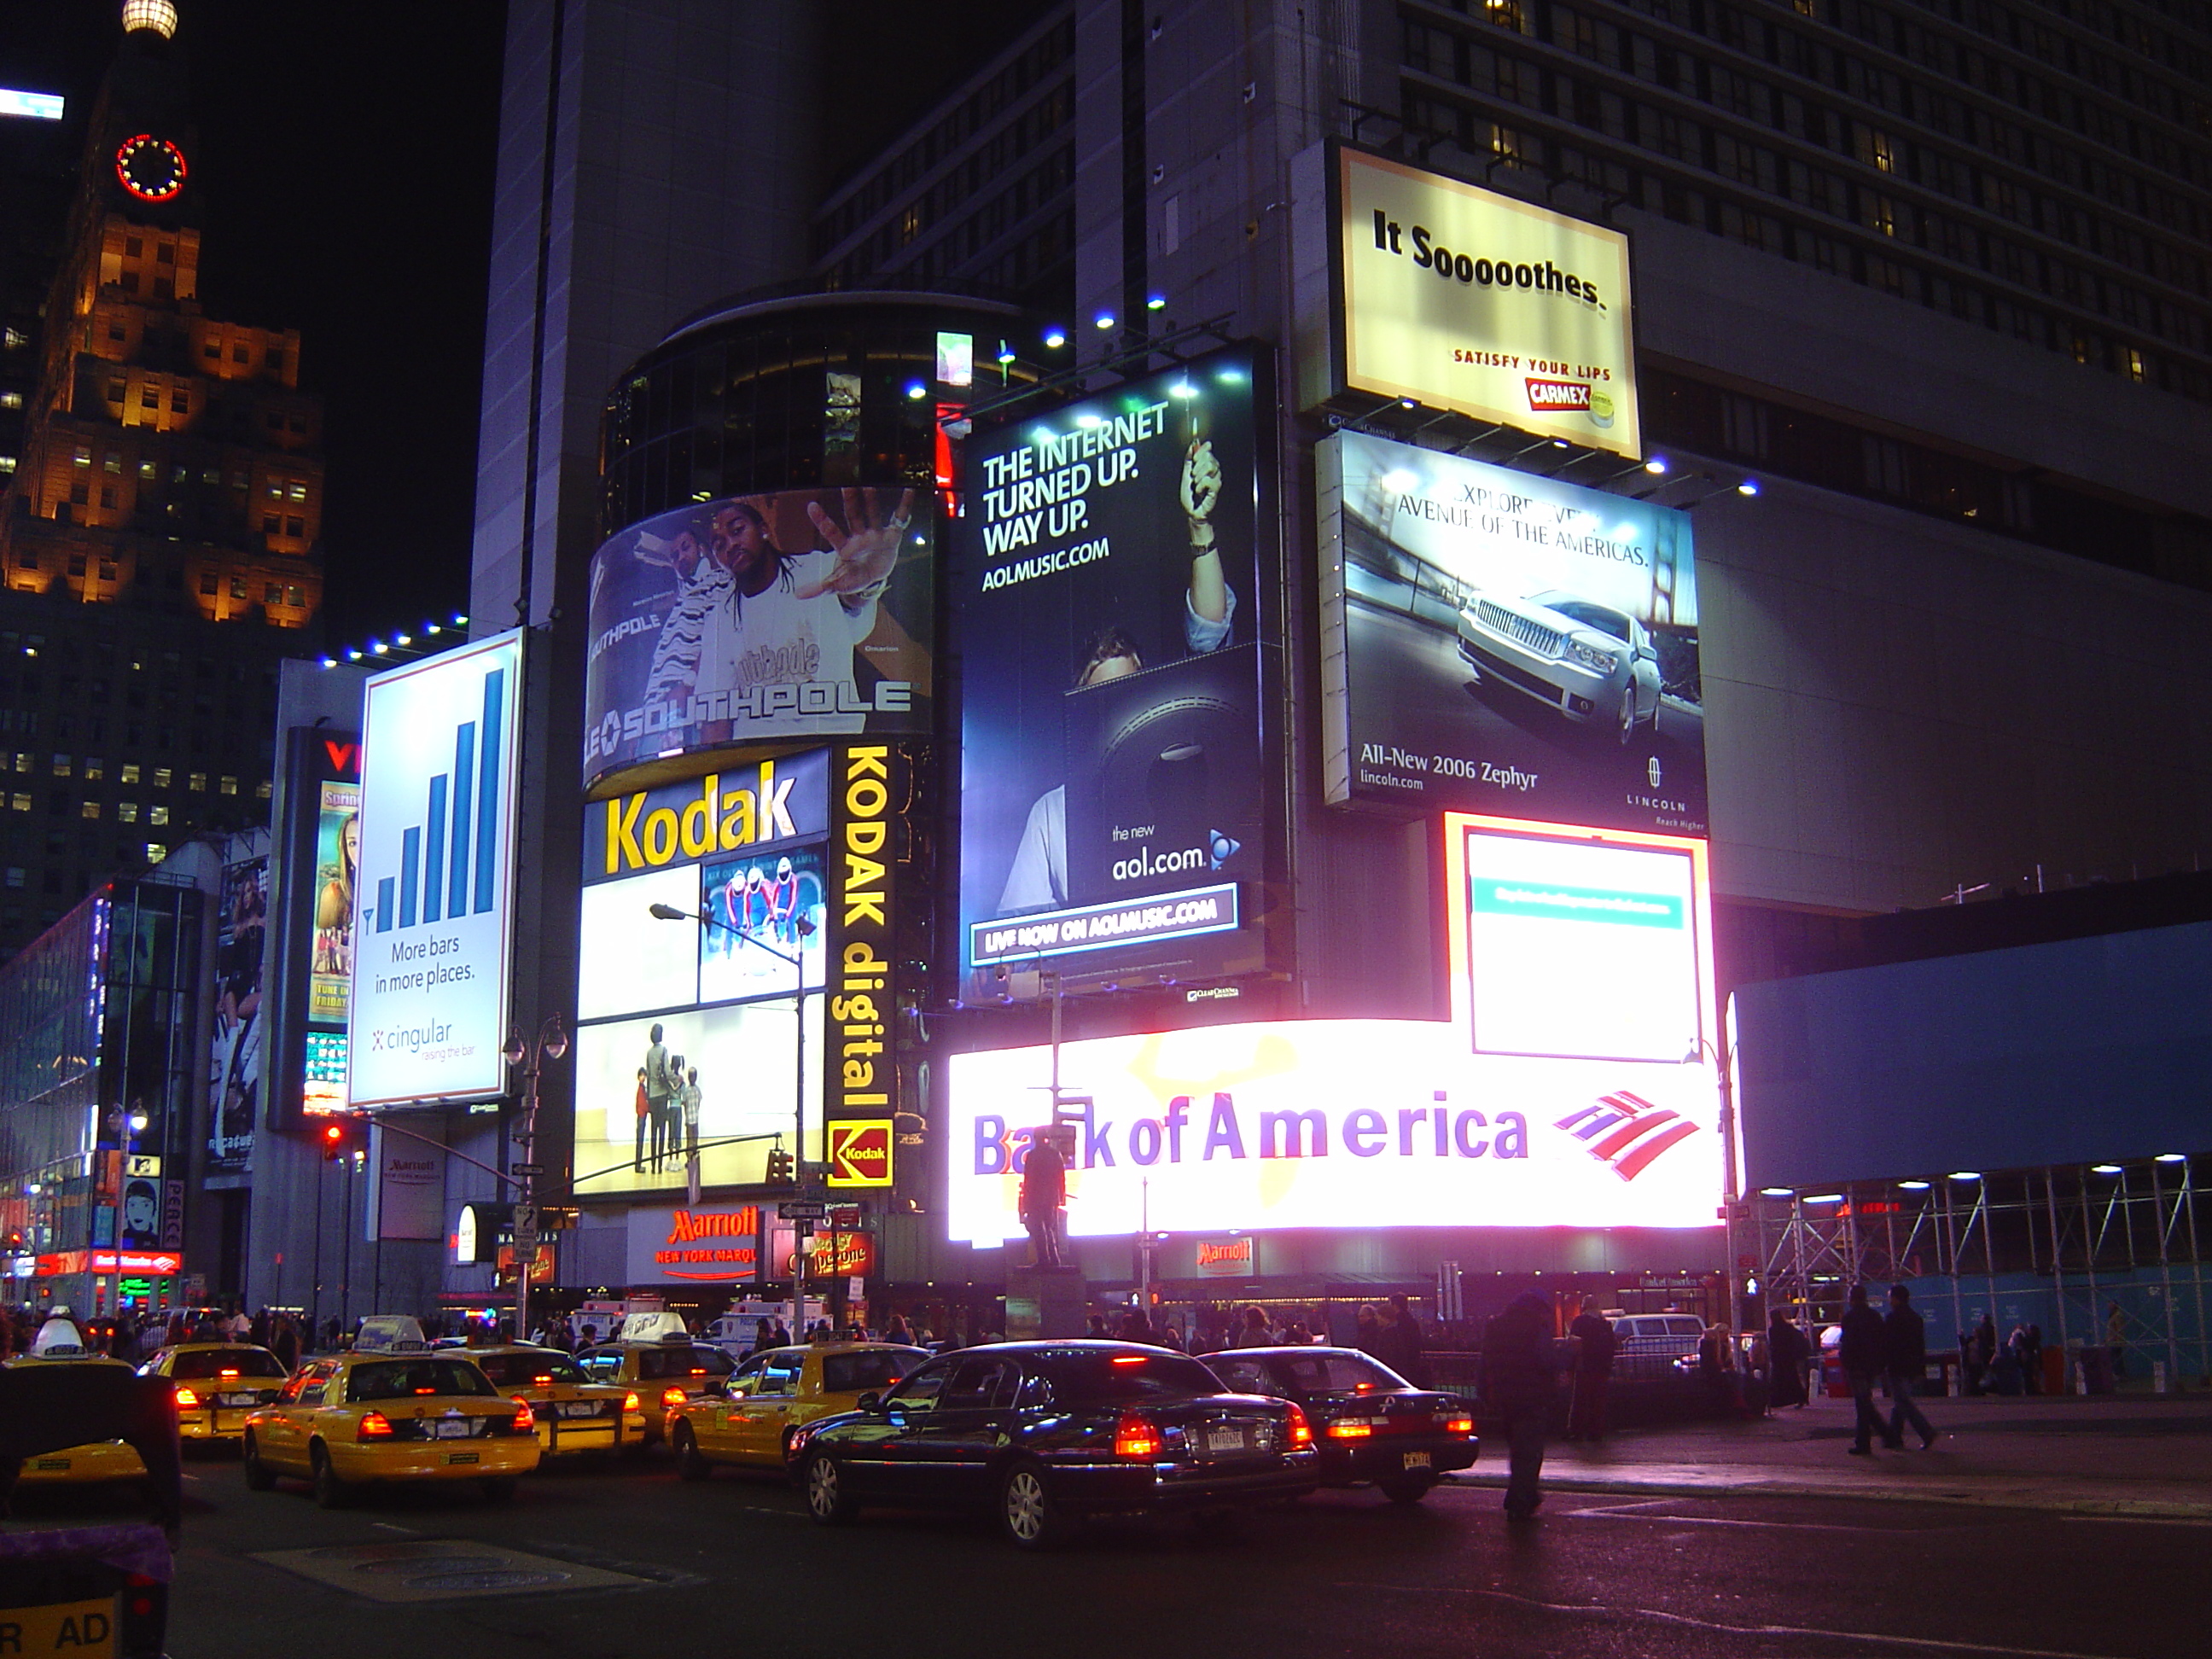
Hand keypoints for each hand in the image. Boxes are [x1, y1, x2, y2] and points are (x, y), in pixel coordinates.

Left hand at [793, 487, 914, 598]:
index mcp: (845, 547)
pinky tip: (908, 491)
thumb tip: (798, 595)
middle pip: (853, 515)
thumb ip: (821, 587)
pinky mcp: (891, 536)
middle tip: (845, 483)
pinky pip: (898, 519)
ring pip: (872, 513)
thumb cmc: (853, 578)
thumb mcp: (838, 584)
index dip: (822, 520)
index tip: (811, 506)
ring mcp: (875, 534)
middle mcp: (859, 536)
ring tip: (869, 483)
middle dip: (850, 500)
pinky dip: (904, 506)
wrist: (873, 579)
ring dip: (871, 499)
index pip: (831, 532)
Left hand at [1180, 440, 1221, 543]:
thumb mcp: (1186, 475)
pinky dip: (1201, 486)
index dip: (1202, 450)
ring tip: (1196, 485)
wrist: (1191, 511)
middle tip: (1193, 476)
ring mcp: (1216, 479)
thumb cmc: (1190, 496)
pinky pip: (1209, 480)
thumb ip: (1189, 460)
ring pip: (1211, 466)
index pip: (1208, 449)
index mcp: (1206, 465)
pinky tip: (1199, 492)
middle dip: (1198, 466)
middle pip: (1210, 457)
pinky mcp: (1216, 489)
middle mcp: (1214, 471)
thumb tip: (1192, 446)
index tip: (1195, 458)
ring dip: (1199, 476)